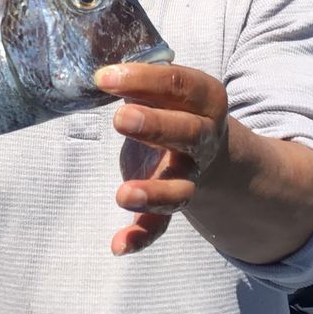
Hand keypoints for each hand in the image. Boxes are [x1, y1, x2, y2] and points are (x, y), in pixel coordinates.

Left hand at [94, 63, 228, 255]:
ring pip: (180, 188)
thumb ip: (141, 80)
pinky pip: (160, 224)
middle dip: (156, 126)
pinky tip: (118, 245)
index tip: (104, 77)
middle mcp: (203, 139)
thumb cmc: (175, 105)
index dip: (144, 79)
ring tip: (123, 195)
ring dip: (154, 193)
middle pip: (188, 134)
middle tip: (120, 118)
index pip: (180, 84)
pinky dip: (141, 237)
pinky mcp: (171, 202)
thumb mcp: (166, 87)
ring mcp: (189, 174)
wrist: (212, 148)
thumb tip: (101, 67)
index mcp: (204, 100)